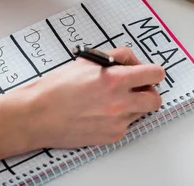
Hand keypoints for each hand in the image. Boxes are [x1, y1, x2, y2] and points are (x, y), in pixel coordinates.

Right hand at [13, 47, 164, 149]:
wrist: (37, 115)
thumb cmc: (57, 87)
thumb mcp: (87, 61)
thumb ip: (115, 57)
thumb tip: (132, 61)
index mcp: (115, 79)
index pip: (155, 74)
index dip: (152, 72)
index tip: (147, 73)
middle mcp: (120, 102)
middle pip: (155, 98)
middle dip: (148, 92)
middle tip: (136, 88)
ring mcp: (117, 122)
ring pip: (142, 112)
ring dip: (134, 105)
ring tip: (113, 100)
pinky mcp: (112, 136)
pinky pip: (126, 125)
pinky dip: (119, 118)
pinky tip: (102, 112)